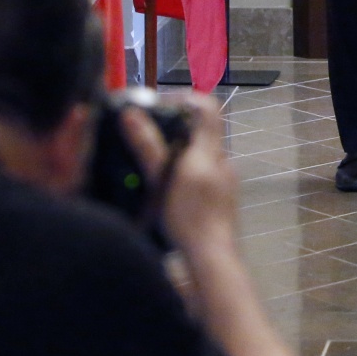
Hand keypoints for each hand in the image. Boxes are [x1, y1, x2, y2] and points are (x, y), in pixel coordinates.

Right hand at [119, 94, 238, 255]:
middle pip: (202, 132)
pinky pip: (203, 176)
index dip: (185, 100)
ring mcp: (225, 181)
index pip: (207, 107)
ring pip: (201, 156)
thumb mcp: (162, 179)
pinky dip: (185, 175)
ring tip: (151, 168)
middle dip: (175, 130)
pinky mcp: (222, 200)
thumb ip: (149, 147)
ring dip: (178, 155)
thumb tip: (131, 114)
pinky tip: (167, 192)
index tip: (159, 107)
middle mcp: (223, 161)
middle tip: (146, 139)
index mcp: (211, 150)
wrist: (212, 256)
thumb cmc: (189, 216)